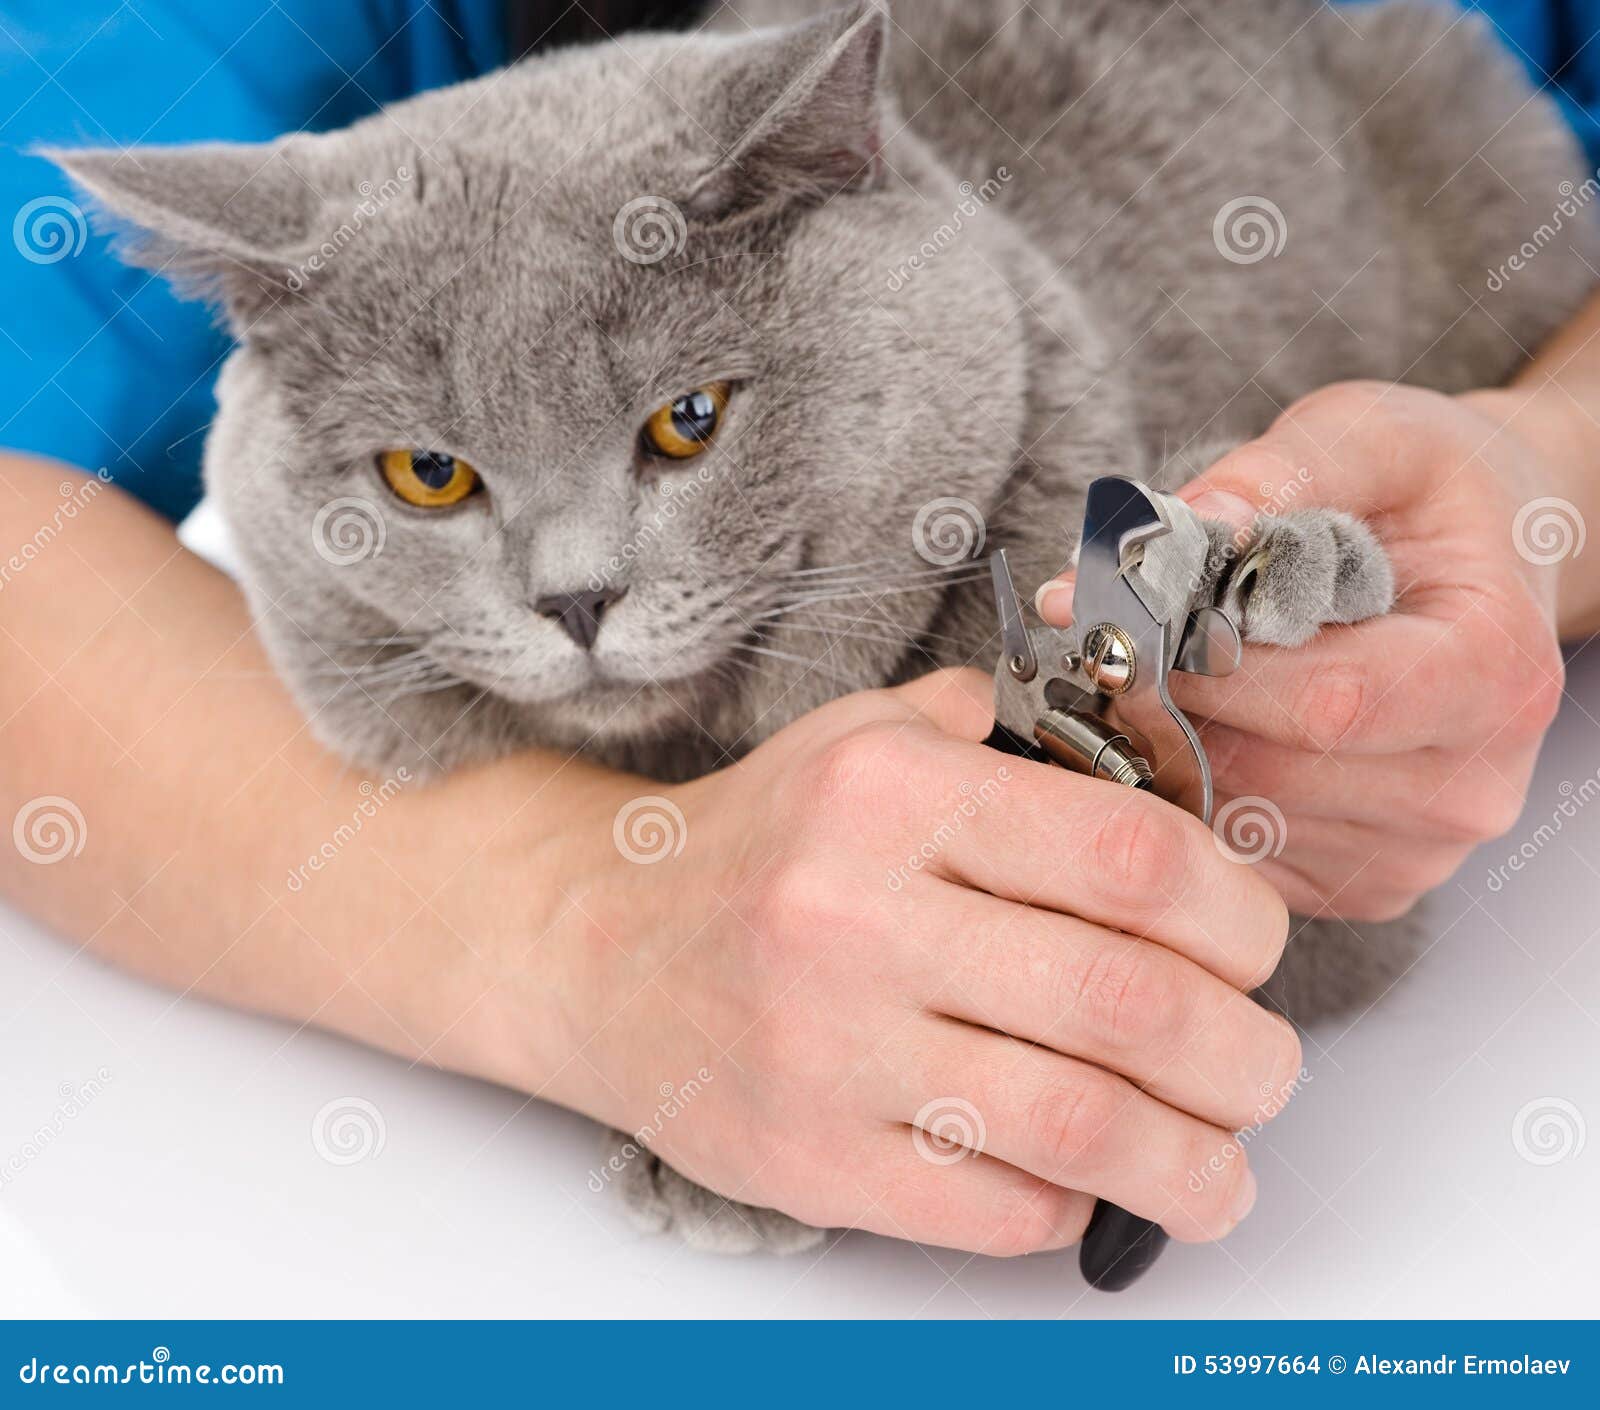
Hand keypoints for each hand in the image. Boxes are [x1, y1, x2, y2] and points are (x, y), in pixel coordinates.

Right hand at [545, 669, 1297, 1254]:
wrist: (597, 945)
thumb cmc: (759, 841)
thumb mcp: (862, 736)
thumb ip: (1002, 729)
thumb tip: (1154, 763)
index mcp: (893, 794)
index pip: (1130, 859)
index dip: (1236, 914)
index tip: (1254, 946)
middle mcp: (857, 916)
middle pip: (1128, 1005)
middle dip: (1246, 1056)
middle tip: (1264, 1068)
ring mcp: (827, 1047)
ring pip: (1079, 1127)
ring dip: (1192, 1163)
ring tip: (1222, 1164)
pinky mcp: (806, 1156)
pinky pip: (991, 1207)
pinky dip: (1073, 1206)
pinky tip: (1090, 1184)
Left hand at [1036, 381, 1566, 921]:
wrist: (1483, 556)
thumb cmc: (1430, 496)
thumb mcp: (1369, 437)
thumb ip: (1273, 476)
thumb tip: (1168, 536)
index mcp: (1493, 672)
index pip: (1326, 706)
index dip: (1211, 669)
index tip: (1135, 622)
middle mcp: (1467, 782)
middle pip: (1270, 774)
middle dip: (1171, 709)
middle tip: (1112, 652)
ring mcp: (1415, 846)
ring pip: (1240, 822)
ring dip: (1167, 755)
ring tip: (1146, 682)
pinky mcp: (1362, 880)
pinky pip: (1239, 855)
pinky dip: (1186, 797)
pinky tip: (1179, 731)